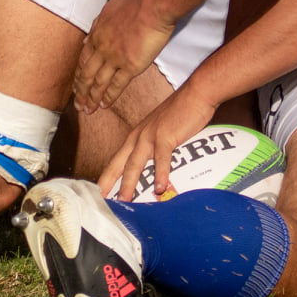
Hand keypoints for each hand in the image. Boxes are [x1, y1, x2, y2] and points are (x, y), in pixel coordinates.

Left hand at [76, 0, 177, 111]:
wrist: (153, 4)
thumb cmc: (136, 3)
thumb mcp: (109, 10)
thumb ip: (98, 25)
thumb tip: (88, 38)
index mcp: (97, 34)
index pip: (83, 59)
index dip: (79, 74)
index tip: (77, 85)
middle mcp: (102, 48)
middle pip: (86, 74)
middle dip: (81, 91)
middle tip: (78, 104)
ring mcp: (115, 58)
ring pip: (98, 82)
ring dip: (91, 97)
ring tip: (87, 110)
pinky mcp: (130, 65)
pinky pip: (116, 84)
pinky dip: (108, 96)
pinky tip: (104, 105)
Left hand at [97, 85, 218, 201]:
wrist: (196, 93)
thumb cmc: (181, 113)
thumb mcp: (162, 131)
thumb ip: (156, 148)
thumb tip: (156, 170)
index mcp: (136, 137)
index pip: (116, 161)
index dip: (107, 178)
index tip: (100, 195)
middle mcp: (138, 137)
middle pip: (118, 164)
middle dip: (108, 184)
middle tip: (101, 203)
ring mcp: (150, 136)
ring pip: (134, 164)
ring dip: (129, 184)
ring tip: (125, 201)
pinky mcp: (165, 136)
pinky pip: (161, 158)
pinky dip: (160, 174)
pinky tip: (160, 188)